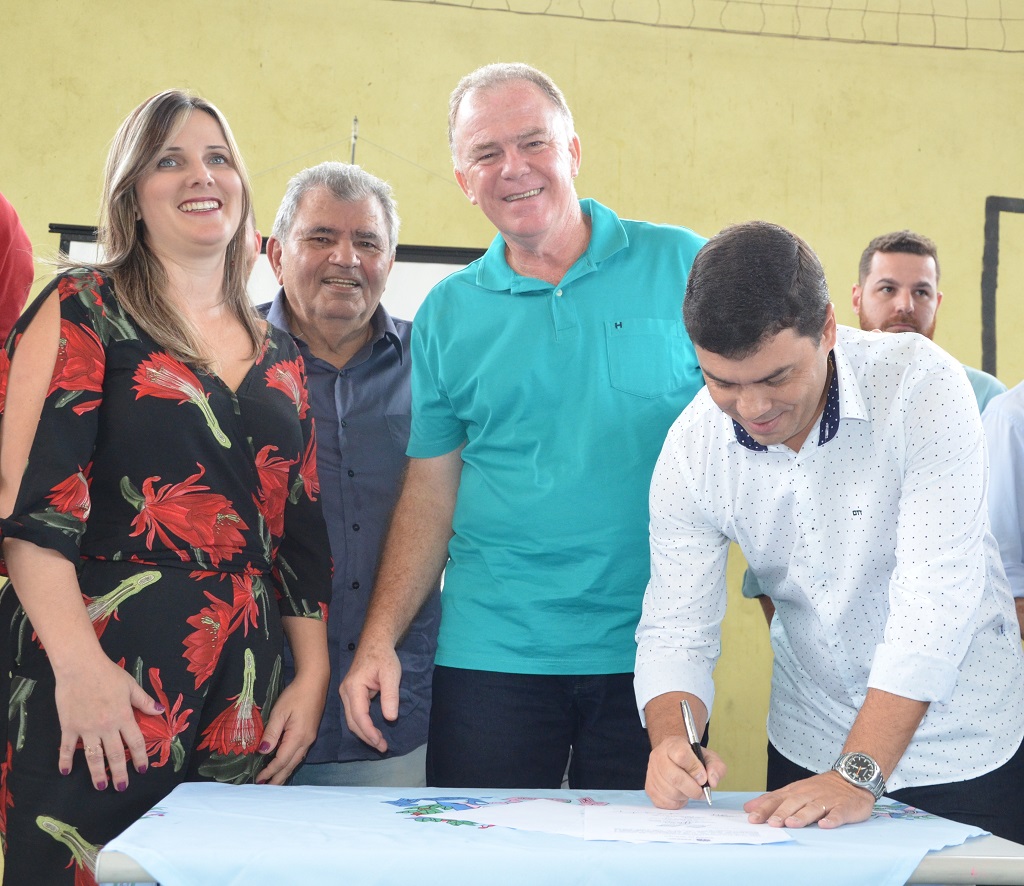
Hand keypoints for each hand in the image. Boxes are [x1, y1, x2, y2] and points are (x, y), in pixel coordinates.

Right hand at [54, 653, 161, 791]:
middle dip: (120, 773)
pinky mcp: (68, 727)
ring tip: (100, 785)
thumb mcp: (131, 686)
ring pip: (93, 756)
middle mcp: (106, 726)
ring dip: (97, 773)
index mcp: (123, 716)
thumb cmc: (108, 674)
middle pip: (115, 754)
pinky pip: (67, 748)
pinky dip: (65, 760)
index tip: (143, 769)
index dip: (140, 757)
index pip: (135, 742)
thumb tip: (160, 711)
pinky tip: (65, 772)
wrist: (80, 667)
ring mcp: (86, 728)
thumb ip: (144, 701)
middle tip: (122, 787)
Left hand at [255, 672, 328, 784]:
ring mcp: (310, 738)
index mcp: (298, 737)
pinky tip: (285, 765)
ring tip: (273, 782)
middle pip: (290, 765)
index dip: (270, 771)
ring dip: (284, 772)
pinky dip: (290, 763)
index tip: (258, 780)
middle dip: (278, 778)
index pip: (281, 760)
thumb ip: (271, 733)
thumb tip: (263, 751)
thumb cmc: (295, 695)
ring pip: (296, 761)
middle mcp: (306, 741)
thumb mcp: (280, 711)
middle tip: (265, 789)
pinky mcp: (310, 734)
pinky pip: (299, 754)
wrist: (315, 682)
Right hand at [338, 642, 402, 752]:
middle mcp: (345, 692)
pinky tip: (373, 731)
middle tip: (383, 747)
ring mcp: (346, 694)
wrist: (375, 643)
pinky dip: (363, 725)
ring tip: (380, 743)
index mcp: (353, 687)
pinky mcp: (350, 695)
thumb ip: (390, 696)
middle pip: (352, 721)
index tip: (380, 743)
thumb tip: (390, 718)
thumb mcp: (391, 674)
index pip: (359, 715)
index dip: (369, 732)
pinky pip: (354, 714)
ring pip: (352, 719)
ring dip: (365, 733)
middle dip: (367, 737)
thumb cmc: (383, 657)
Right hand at [646, 734, 725, 808]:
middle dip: (692, 789)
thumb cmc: (693, 758)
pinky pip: (664, 802)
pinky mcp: (649, 787)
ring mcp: (652, 772)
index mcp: (673, 744)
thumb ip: (716, 767)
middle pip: (674, 777)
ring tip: (689, 791)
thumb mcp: (709, 757)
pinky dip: (676, 803)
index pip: (681, 755)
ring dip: (685, 796)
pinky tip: (680, 795)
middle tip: (700, 791)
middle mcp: (658, 756)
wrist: (675, 757)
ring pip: (670, 792)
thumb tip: (712, 781)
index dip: (695, 769)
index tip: (703, 778)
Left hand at [744, 770, 875, 828]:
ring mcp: (827, 800)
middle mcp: (808, 794)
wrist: (851, 778)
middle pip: (792, 804)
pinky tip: (825, 825)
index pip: (776, 799)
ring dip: (802, 816)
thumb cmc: (818, 789)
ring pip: (813, 808)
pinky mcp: (844, 807)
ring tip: (792, 823)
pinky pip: (838, 814)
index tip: (751, 817)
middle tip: (771, 823)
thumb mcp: (794, 791)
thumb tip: (748, 807)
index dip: (764, 808)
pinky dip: (832, 819)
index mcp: (795, 791)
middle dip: (781, 813)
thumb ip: (772, 800)